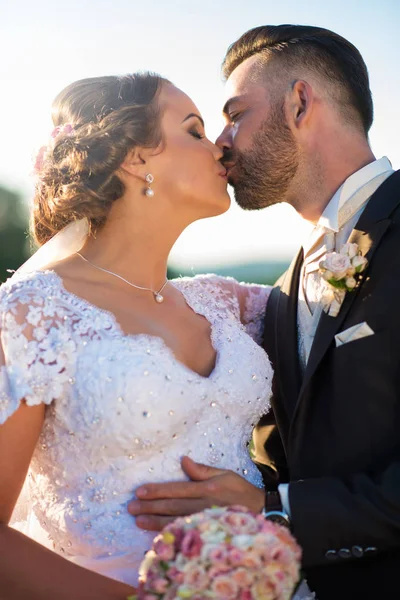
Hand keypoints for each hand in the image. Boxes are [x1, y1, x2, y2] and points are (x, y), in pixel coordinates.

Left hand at [128, 456, 264, 530]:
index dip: (157, 491)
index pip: (177, 490)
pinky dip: (170, 534)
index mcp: (207, 489)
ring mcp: (204, 522)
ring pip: (175, 522)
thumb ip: (202, 470)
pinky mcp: (207, 532)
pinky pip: (185, 534)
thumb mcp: (225, 474)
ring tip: (138, 520)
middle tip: (131, 507)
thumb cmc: (241, 491)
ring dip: (155, 522)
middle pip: (172, 507)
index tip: (140, 491)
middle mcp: (204, 506)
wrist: (261, 513)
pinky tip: (157, 535)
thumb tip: (183, 461)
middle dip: (150, 507)